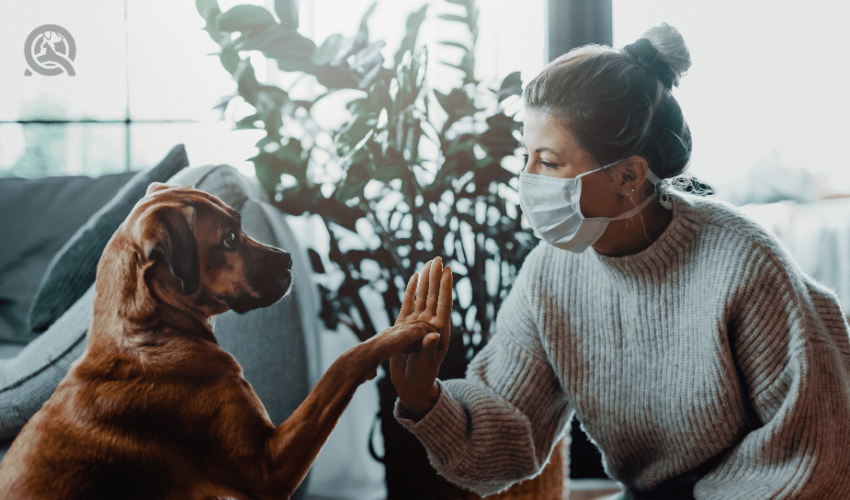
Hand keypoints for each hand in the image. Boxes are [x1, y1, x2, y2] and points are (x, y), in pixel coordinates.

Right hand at [390, 257, 452, 414]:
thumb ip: (429, 349)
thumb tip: (434, 335)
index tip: (448, 270)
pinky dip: (412, 291)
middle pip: (434, 296)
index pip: (444, 304)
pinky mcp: (406, 327)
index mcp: (439, 331)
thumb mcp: (425, 364)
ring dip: (426, 281)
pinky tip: (414, 278)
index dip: (446, 287)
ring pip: (423, 297)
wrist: (410, 385)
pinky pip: (409, 304)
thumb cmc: (421, 377)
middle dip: (436, 277)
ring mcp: (418, 324)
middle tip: (438, 258)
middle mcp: (430, 324)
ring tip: (428, 263)